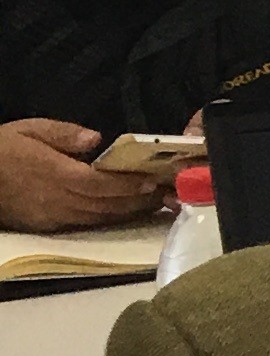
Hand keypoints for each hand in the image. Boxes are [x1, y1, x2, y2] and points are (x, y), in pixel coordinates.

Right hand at [0, 118, 166, 232]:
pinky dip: (107, 218)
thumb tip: (96, 139)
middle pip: (106, 205)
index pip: (100, 184)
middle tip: (166, 193)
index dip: (128, 185)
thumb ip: (63, 134)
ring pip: (98, 217)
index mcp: (54, 173)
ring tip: (154, 203)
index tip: (153, 181)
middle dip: (138, 201)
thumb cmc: (1, 148)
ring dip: (128, 212)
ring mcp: (52, 215)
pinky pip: (84, 224)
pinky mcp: (47, 226)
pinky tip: (123, 211)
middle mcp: (57, 199)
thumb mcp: (29, 129)